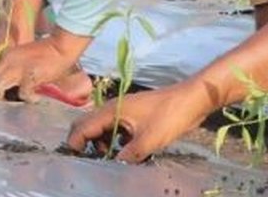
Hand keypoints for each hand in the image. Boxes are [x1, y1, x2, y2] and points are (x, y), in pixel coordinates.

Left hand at [0, 35, 74, 102]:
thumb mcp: (22, 57)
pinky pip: (23, 92)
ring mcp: (19, 67)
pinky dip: (28, 98)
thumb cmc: (46, 53)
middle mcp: (9, 60)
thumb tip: (4, 86)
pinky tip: (35, 99)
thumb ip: (10, 68)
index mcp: (6, 55)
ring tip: (5, 106)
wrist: (62, 46)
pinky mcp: (30, 74)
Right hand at [66, 81, 213, 161]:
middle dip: (86, 143)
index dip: (75, 144)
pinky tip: (125, 151)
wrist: (192, 99)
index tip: (76, 161)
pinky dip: (115, 140)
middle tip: (92, 162)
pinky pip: (116, 128)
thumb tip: (113, 168)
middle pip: (88, 125)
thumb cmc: (169, 116)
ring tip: (110, 159)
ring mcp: (124, 110)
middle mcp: (113, 108)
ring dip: (102, 143)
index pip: (82, 127)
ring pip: (102, 128)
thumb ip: (127, 156)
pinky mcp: (134, 115)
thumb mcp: (147, 141)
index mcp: (111, 110)